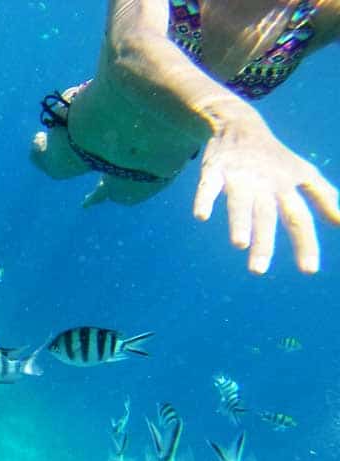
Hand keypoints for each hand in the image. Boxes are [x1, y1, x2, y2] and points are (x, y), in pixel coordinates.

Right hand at [194, 119, 339, 273]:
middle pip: (267, 216)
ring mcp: (239, 177)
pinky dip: (204, 199)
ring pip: (240, 203)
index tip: (309, 271)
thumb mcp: (302, 173)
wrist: (240, 123)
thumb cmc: (274, 157)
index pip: (299, 218)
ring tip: (239, 244)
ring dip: (240, 222)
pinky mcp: (214, 169)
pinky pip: (208, 186)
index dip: (305, 244)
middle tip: (258, 272)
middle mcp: (264, 184)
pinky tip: (201, 216)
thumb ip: (324, 197)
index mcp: (286, 187)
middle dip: (264, 243)